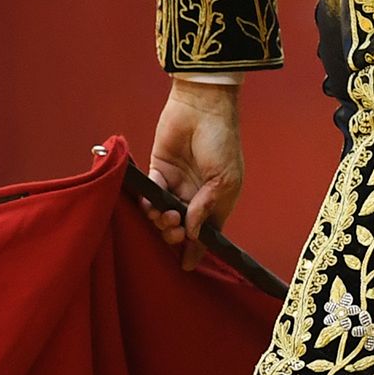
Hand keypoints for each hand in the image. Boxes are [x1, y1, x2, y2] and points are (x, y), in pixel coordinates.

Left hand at [140, 80, 244, 270]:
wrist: (202, 108)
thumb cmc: (222, 142)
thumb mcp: (224, 180)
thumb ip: (207, 207)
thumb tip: (193, 232)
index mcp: (217, 198)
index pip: (207, 231)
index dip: (198, 250)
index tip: (187, 266)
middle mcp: (196, 194)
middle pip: (183, 227)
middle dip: (177, 236)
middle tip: (175, 230)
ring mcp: (177, 183)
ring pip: (164, 214)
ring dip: (162, 222)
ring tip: (165, 216)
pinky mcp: (159, 170)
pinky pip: (151, 194)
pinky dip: (149, 204)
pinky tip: (152, 206)